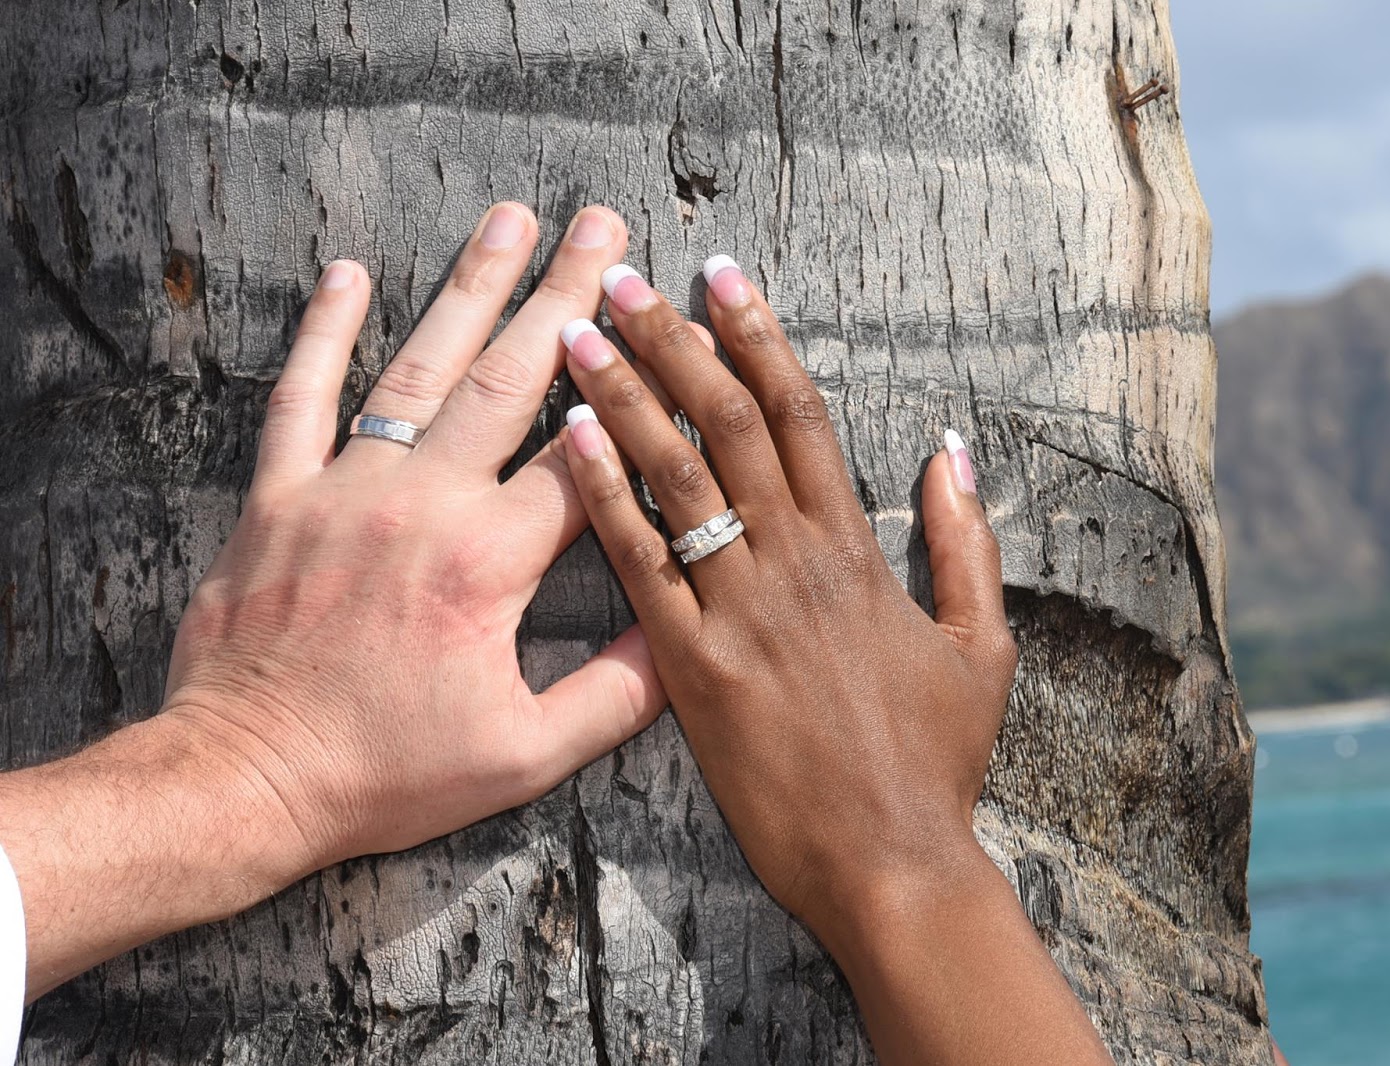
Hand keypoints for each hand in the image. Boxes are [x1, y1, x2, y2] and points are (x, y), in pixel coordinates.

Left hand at [163, 202, 665, 873]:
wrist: (243, 780)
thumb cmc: (384, 773)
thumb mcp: (524, 756)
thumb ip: (617, 695)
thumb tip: (686, 639)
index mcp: (488, 561)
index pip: (585, 458)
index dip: (634, 396)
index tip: (666, 336)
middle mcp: (422, 503)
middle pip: (511, 379)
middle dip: (566, 296)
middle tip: (604, 227)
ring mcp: (344, 489)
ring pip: (420, 366)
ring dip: (469, 287)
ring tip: (512, 220)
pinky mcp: (279, 497)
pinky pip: (302, 396)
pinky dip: (322, 331)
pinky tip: (348, 273)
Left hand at [556, 256, 1016, 932]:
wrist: (890, 866)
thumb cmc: (936, 763)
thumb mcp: (982, 648)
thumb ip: (967, 544)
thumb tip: (949, 452)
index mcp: (859, 551)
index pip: (800, 414)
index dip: (758, 335)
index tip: (721, 273)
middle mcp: (795, 564)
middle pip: (727, 423)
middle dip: (674, 340)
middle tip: (623, 276)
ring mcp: (739, 613)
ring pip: (677, 478)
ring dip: (626, 395)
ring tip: (580, 329)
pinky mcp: (691, 671)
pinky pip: (641, 567)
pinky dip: (604, 496)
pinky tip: (569, 437)